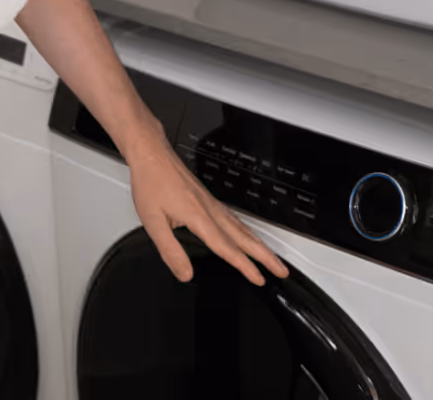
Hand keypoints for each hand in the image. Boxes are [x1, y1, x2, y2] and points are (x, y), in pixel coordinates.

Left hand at [127, 133, 290, 285]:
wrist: (151, 154)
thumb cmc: (151, 182)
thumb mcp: (152, 222)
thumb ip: (170, 251)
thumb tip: (185, 274)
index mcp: (199, 217)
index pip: (227, 247)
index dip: (244, 266)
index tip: (259, 279)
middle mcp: (210, 209)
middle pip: (244, 237)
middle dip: (265, 256)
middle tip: (281, 271)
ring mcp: (211, 203)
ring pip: (241, 227)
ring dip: (259, 244)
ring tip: (271, 258)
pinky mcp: (207, 198)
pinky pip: (233, 218)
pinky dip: (246, 231)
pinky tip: (246, 236)